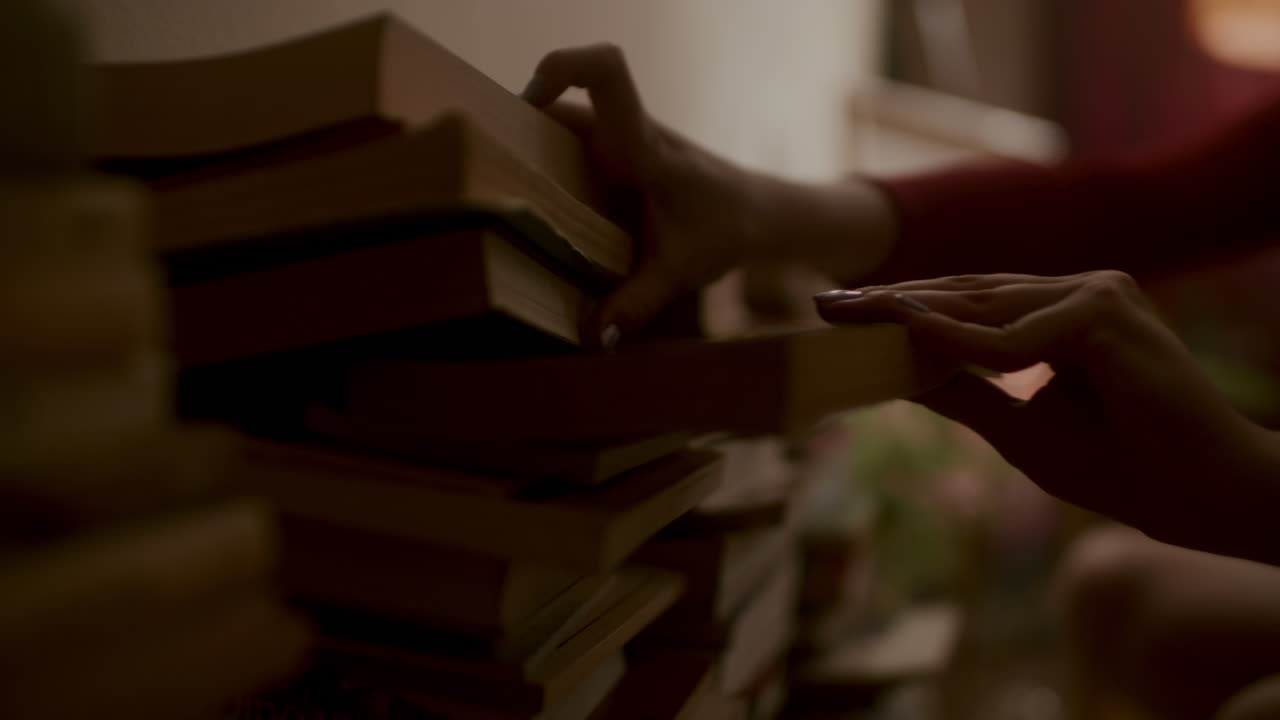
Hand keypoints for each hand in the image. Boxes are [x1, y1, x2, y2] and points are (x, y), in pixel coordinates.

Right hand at [522, 44, 755, 346]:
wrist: (760, 212)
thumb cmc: (726, 230)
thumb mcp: (681, 271)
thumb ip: (636, 304)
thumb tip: (592, 337)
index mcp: (644, 147)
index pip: (606, 73)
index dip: (562, 67)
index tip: (528, 102)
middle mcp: (630, 131)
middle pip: (566, 94)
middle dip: (523, 118)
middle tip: (494, 163)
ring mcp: (625, 138)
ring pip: (567, 117)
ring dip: (535, 141)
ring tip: (509, 183)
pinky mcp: (623, 151)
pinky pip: (576, 140)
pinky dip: (552, 159)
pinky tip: (543, 200)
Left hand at [816, 271, 1279, 563]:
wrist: (1199, 495)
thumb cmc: (1120, 465)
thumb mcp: (1018, 428)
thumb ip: (963, 392)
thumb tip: (899, 373)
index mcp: (1064, 309)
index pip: (969, 302)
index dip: (903, 308)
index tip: (839, 313)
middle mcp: (1082, 288)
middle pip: (967, 293)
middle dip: (892, 301)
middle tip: (826, 303)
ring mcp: (1097, 292)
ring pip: (984, 305)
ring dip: (911, 312)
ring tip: (847, 312)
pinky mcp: (1107, 313)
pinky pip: (1015, 336)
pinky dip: (961, 340)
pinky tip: (907, 332)